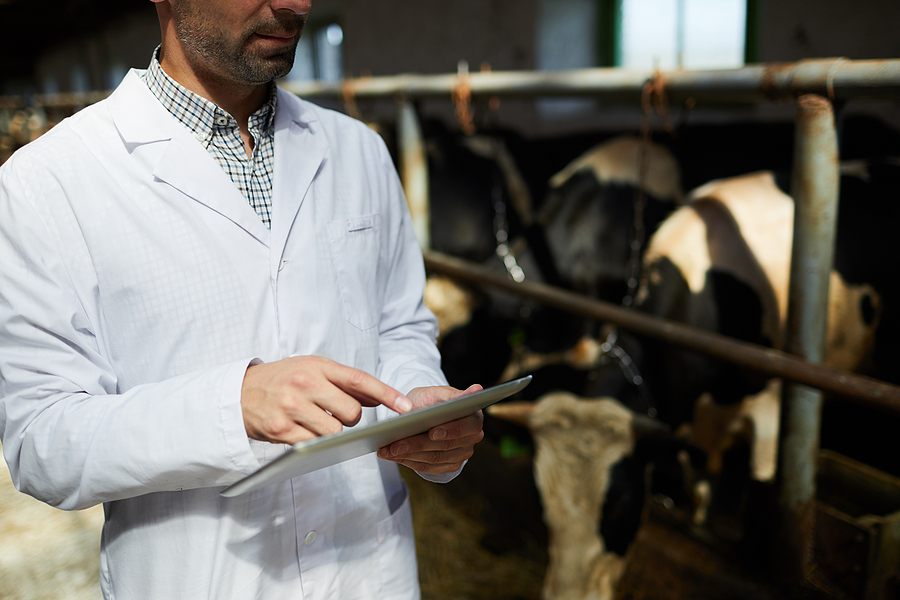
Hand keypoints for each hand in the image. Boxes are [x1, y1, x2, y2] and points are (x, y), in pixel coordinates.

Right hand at [241, 356, 411, 444]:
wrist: (238, 393)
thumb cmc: (282, 379)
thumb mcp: (312, 369)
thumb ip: (344, 382)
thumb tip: (378, 396)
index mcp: (317, 366)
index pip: (360, 380)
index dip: (387, 394)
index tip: (407, 406)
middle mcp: (305, 384)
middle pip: (352, 412)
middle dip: (350, 418)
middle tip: (333, 413)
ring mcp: (292, 407)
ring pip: (335, 432)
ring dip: (332, 433)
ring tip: (314, 421)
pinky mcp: (281, 430)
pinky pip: (314, 444)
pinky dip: (313, 442)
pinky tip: (300, 430)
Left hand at [376, 384, 484, 474]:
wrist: (422, 412)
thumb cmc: (430, 400)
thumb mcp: (438, 393)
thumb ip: (455, 395)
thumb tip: (478, 389)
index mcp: (474, 418)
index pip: (465, 427)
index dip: (449, 431)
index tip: (432, 432)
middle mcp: (472, 439)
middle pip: (445, 446)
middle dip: (418, 445)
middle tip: (395, 444)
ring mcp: (461, 454)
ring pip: (433, 458)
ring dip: (408, 455)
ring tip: (387, 450)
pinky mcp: (448, 466)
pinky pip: (427, 467)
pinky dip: (408, 461)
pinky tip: (392, 455)